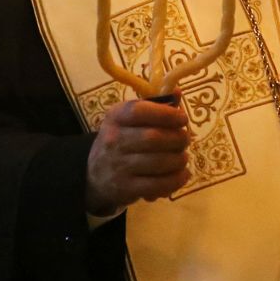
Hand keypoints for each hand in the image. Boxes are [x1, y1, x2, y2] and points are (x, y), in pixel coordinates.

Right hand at [84, 97, 190, 215]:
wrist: (94, 175)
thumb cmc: (120, 140)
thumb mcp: (129, 119)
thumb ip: (154, 106)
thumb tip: (178, 92)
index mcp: (116, 117)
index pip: (141, 111)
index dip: (167, 114)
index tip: (182, 119)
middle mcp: (114, 139)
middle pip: (153, 137)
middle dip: (177, 139)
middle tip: (185, 140)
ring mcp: (118, 165)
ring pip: (159, 162)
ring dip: (179, 160)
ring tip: (182, 157)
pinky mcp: (125, 188)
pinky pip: (157, 185)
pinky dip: (176, 180)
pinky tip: (183, 175)